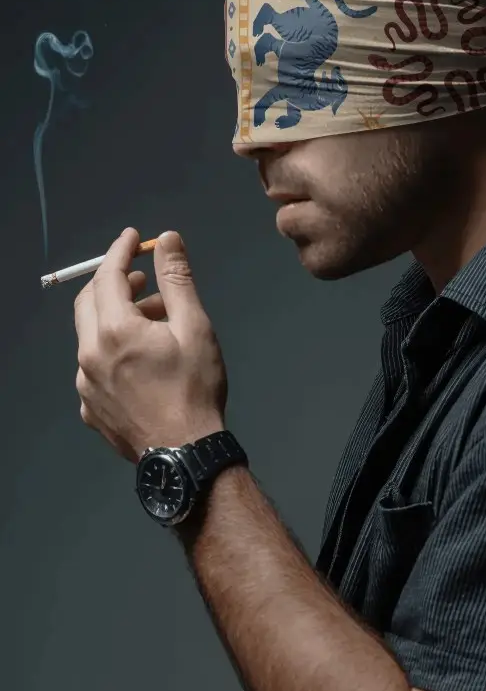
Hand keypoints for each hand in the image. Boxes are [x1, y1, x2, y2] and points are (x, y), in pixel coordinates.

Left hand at [74, 228, 226, 462]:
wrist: (185, 453)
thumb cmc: (195, 388)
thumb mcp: (195, 328)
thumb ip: (177, 280)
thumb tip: (167, 239)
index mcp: (114, 331)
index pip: (108, 276)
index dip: (121, 251)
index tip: (134, 237)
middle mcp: (88, 355)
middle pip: (89, 302)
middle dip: (113, 282)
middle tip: (141, 276)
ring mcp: (85, 385)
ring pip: (91, 336)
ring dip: (116, 319)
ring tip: (154, 323)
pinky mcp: (90, 408)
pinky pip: (94, 367)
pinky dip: (113, 351)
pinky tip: (142, 362)